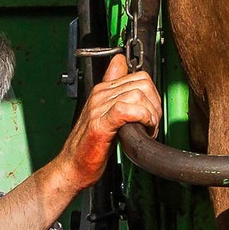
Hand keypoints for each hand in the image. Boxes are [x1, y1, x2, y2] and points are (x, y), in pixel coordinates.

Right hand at [54, 53, 161, 194]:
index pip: (139, 75)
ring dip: (150, 114)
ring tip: (146, 129)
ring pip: (138, 95)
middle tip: (151, 123)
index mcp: (102, 90)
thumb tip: (120, 63)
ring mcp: (98, 108)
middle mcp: (99, 95)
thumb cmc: (89, 145)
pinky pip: (128, 109)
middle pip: (143, 84)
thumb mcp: (103, 111)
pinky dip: (142, 118)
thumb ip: (114, 87)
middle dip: (155, 105)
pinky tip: (141, 129)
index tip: (150, 110)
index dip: (153, 93)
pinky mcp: (100, 124)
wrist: (73, 166)